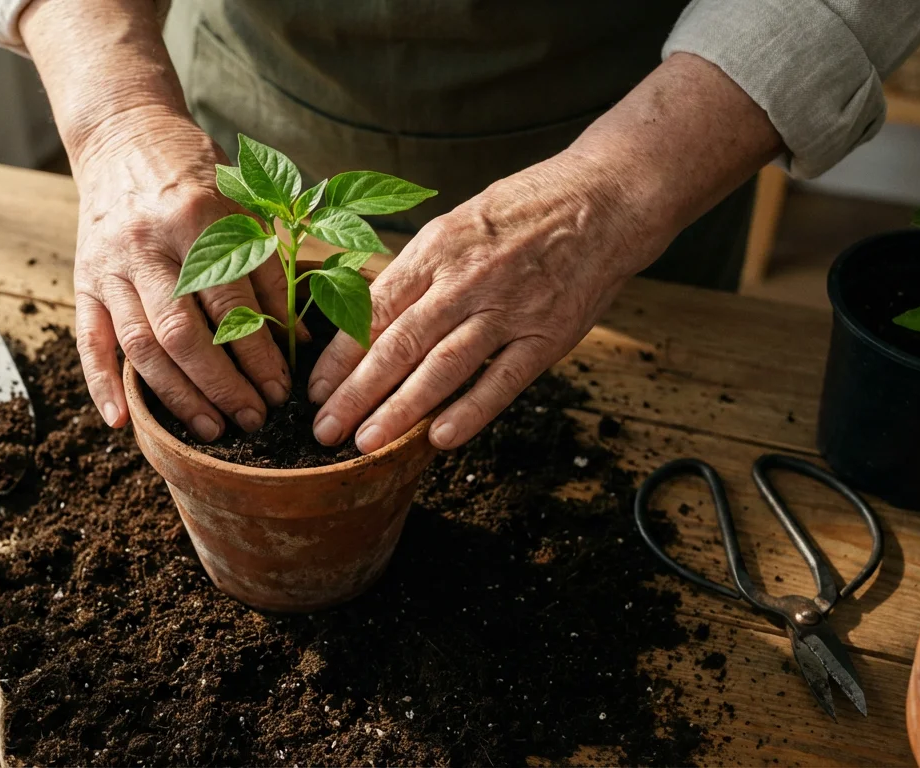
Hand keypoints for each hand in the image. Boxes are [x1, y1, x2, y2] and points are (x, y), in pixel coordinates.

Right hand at [71, 114, 294, 440]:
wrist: (122, 134)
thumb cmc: (194, 172)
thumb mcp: (241, 205)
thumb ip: (269, 269)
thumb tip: (298, 340)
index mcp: (195, 218)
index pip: (232, 303)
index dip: (259, 353)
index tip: (281, 389)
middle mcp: (146, 246)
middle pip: (184, 334)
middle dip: (222, 385)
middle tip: (253, 419)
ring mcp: (109, 266)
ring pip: (141, 346)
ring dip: (176, 396)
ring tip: (211, 429)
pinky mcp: (83, 280)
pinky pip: (88, 340)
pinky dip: (101, 384)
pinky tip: (119, 422)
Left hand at [307, 154, 671, 453]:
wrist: (605, 199)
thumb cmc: (524, 212)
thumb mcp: (458, 225)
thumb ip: (419, 272)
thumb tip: (371, 318)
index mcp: (436, 249)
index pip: (374, 310)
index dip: (341, 355)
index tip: (314, 390)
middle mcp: (466, 280)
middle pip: (398, 344)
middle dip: (356, 393)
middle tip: (324, 431)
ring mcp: (509, 309)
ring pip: (442, 367)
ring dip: (400, 410)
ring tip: (367, 443)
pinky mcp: (548, 335)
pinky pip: (502, 381)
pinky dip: (469, 412)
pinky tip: (439, 438)